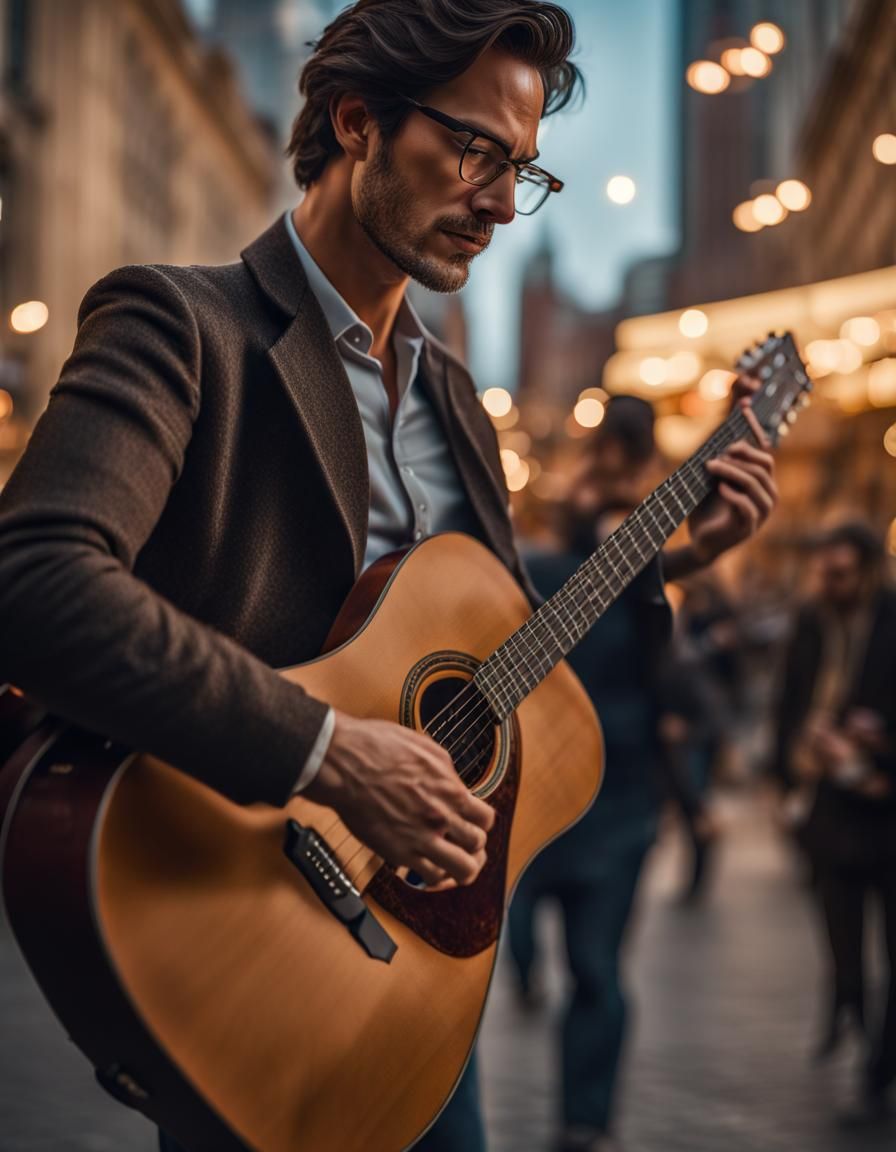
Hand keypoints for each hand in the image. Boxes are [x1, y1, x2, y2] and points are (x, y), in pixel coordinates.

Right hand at [304, 709, 494, 888]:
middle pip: (478, 845)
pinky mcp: (399, 853)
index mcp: (451, 790)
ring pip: (463, 870)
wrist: (345, 764)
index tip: (471, 822)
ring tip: (453, 864)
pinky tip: (427, 867)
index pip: (486, 818)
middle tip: (463, 845)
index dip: (481, 822)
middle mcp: (441, 817)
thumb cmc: (378, 749)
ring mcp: (422, 838)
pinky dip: (433, 876)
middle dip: (473, 846)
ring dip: (461, 868)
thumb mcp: (427, 749)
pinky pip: (429, 877)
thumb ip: (447, 773)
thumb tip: (453, 784)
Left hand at [689, 375, 776, 564]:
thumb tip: (712, 431)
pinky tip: (720, 489)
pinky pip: (747, 506)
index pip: (764, 450)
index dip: (755, 428)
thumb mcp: (709, 479)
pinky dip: (734, 494)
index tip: (743, 407)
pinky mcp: (748, 527)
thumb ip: (715, 459)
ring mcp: (761, 512)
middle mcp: (766, 494)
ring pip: (756, 483)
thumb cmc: (705, 508)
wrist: (699, 541)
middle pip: (764, 464)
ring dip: (733, 472)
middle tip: (714, 458)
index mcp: (760, 480)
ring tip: (712, 468)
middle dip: (740, 456)